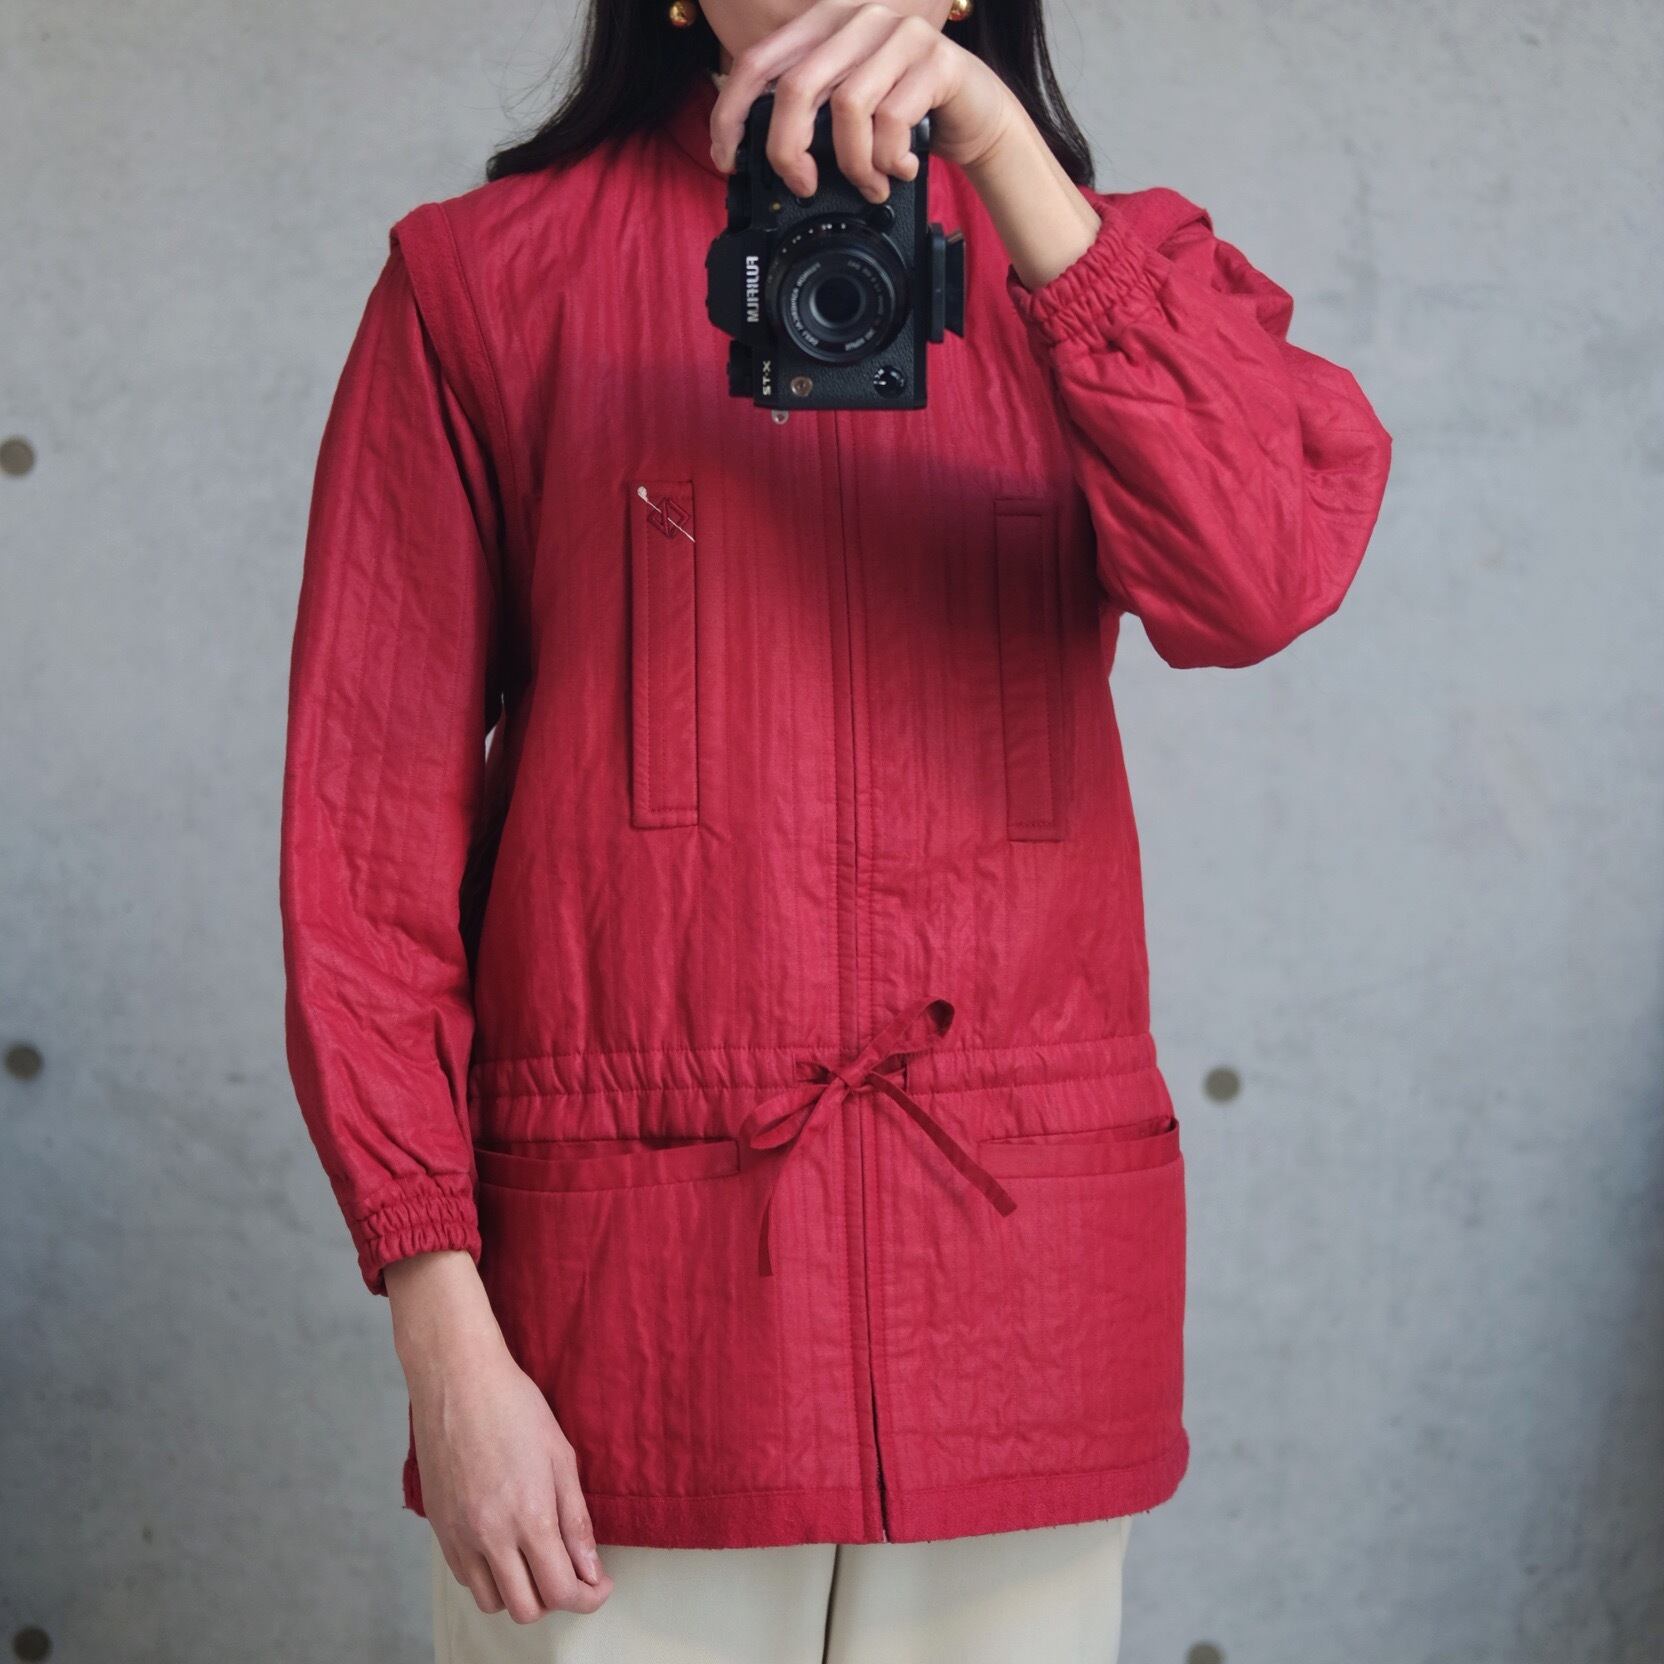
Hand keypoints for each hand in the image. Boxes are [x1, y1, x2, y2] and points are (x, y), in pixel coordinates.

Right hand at [386, 1251, 613, 1623]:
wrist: (458, 1381)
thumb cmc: (515, 1408)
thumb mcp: (562, 1457)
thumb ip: (576, 1521)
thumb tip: (591, 1570)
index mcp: (528, 1517)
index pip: (561, 1590)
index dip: (588, 1598)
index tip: (600, 1586)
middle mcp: (490, 1536)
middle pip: (526, 1609)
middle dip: (556, 1598)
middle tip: (571, 1571)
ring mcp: (459, 1536)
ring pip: (492, 1602)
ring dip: (519, 1592)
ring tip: (536, 1559)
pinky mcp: (439, 1530)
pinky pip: (466, 1579)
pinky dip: (490, 1576)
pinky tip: (505, 1546)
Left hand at [706, 0, 1100, 289]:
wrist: (978, 115)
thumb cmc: (906, 117)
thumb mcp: (846, 109)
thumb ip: (806, 112)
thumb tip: (755, 153)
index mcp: (825, 25)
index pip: (758, 61)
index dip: (732, 112)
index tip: (727, 157)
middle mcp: (858, 18)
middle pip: (796, 87)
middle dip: (790, 150)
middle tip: (804, 185)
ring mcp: (898, 33)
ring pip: (847, 107)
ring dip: (852, 164)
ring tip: (867, 185)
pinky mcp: (934, 59)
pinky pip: (892, 120)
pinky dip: (889, 160)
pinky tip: (899, 170)